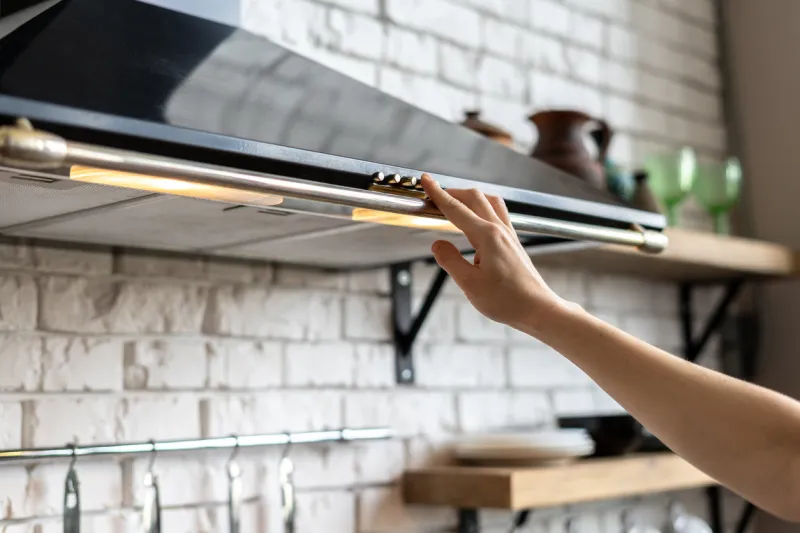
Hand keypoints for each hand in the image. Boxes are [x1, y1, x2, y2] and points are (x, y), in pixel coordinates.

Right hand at [420, 174, 572, 334]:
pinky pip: (499, 214)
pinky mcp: (514, 242)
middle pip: (474, 197)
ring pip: (490, 202)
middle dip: (452, 192)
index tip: (426, 181)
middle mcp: (499, 230)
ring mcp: (509, 235)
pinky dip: (483, 208)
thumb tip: (437, 245)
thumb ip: (450, 261)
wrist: (537, 309)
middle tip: (435, 194)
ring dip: (470, 197)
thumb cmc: (507, 300)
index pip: (456, 209)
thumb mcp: (469, 284)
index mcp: (487, 236)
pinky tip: (478, 218)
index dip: (438, 194)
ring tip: (455, 203)